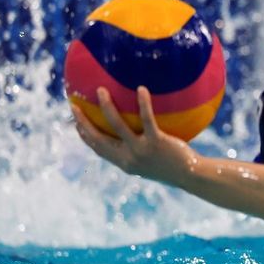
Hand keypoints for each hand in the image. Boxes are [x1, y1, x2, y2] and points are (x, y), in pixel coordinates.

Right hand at [70, 86, 196, 184]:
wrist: (189, 175)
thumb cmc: (172, 165)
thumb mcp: (150, 161)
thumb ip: (138, 150)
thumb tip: (135, 131)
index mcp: (124, 162)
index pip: (98, 148)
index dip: (84, 136)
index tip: (75, 123)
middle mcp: (128, 157)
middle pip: (99, 138)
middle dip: (84, 122)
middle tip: (74, 106)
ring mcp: (140, 150)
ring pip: (117, 126)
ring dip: (107, 107)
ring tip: (101, 90)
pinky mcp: (156, 142)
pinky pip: (147, 119)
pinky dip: (143, 104)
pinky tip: (141, 89)